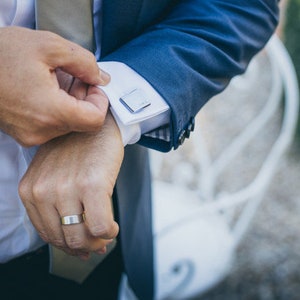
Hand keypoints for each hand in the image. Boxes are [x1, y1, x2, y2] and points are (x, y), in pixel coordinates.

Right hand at [0, 26, 109, 146]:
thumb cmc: (0, 55)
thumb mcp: (48, 46)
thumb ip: (84, 62)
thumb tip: (101, 78)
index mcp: (50, 112)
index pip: (95, 121)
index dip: (100, 101)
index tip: (94, 86)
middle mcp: (41, 130)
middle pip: (82, 122)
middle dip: (85, 99)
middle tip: (76, 77)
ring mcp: (31, 135)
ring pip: (67, 124)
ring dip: (70, 103)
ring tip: (57, 80)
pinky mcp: (24, 134)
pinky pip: (52, 125)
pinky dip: (56, 109)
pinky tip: (47, 90)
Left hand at [19, 112, 123, 258]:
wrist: (96, 124)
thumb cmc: (78, 150)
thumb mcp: (55, 175)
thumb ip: (58, 207)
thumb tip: (78, 245)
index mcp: (31, 190)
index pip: (47, 234)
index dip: (68, 245)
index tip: (83, 245)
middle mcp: (44, 191)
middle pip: (64, 240)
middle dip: (83, 248)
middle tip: (97, 244)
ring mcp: (67, 188)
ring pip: (81, 238)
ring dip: (97, 243)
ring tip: (105, 234)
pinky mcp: (92, 184)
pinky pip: (100, 226)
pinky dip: (108, 232)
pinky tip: (113, 227)